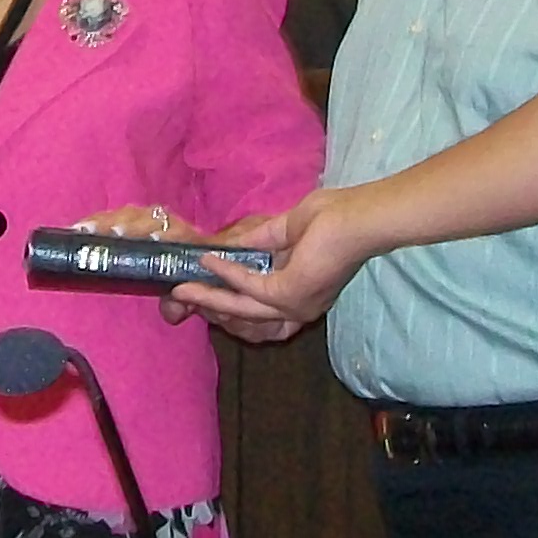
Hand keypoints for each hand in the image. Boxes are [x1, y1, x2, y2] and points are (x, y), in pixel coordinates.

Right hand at [158, 192, 364, 343]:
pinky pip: (247, 288)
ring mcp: (294, 306)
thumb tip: (224, 247)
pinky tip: (208, 262)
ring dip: (208, 298)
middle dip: (210, 308)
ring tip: (181, 289)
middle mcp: (297, 309)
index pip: (258, 313)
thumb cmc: (332, 220)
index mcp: (300, 296)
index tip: (200, 292)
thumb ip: (255, 244)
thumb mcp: (283, 232)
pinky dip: (225, 275)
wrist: (357, 219)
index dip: (226, 306)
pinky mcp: (288, 295)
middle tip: (181, 297)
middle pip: (244, 318)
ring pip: (240, 309)